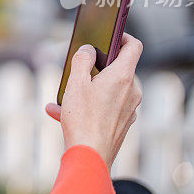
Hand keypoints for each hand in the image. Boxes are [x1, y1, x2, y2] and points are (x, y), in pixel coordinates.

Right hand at [45, 33, 142, 170]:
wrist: (90, 157)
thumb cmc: (83, 119)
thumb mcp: (75, 84)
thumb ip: (81, 60)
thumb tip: (88, 50)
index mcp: (123, 77)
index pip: (134, 46)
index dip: (123, 36)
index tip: (111, 35)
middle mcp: (132, 92)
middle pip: (118, 69)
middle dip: (96, 68)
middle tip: (77, 70)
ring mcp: (129, 110)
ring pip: (108, 91)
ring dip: (87, 90)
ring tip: (61, 99)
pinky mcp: (123, 124)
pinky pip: (105, 108)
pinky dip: (88, 107)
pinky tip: (60, 114)